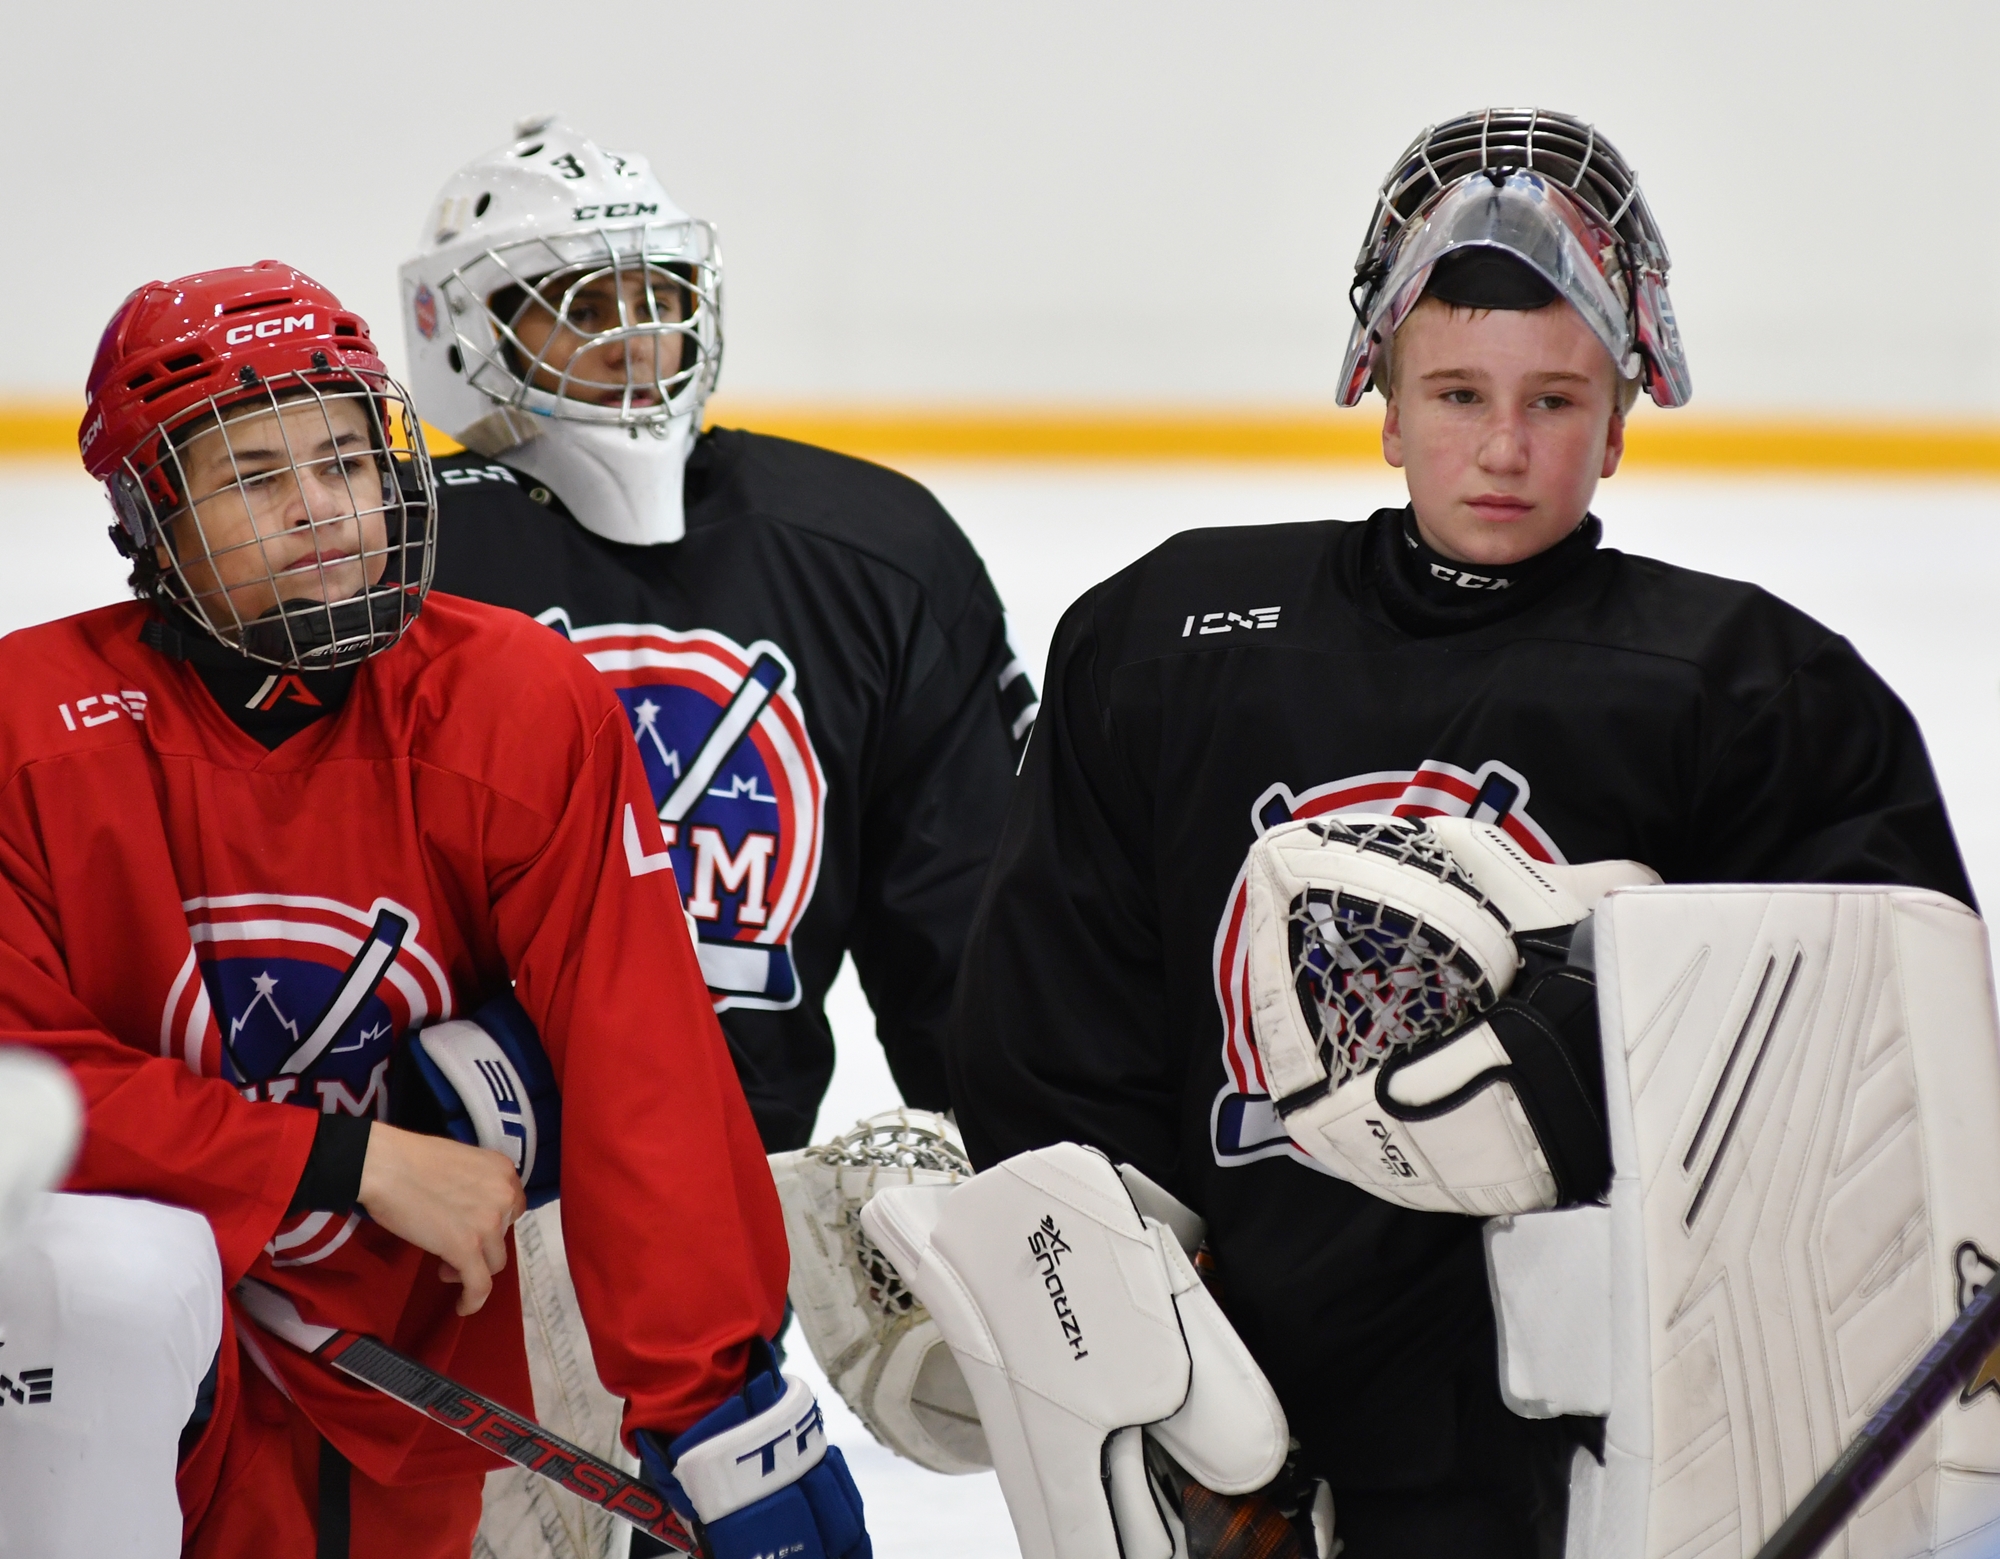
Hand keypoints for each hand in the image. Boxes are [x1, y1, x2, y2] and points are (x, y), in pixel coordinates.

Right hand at [358, 1121, 525, 1314]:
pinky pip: (480, 1285)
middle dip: (481, 1245)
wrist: (384, 1165)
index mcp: (503, 1171)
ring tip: (444, 1264)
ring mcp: (489, 1223)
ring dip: (470, 1267)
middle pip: (503, 1236)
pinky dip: (473, 1300)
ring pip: (494, 1263)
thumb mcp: (460, 1162)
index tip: (471, 1228)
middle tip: (452, 1247)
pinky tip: (463, 1307)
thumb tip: (471, 1209)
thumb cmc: (410, 1159)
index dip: (492, 1223)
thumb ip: (477, 1184)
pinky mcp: (467, 1248)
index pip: (512, 1209)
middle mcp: (504, 1195)